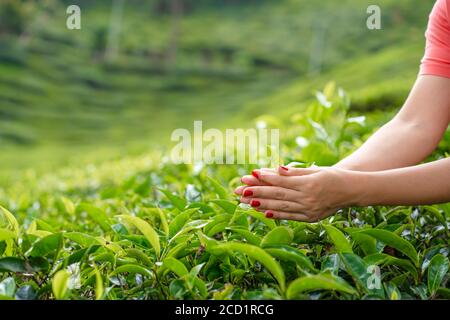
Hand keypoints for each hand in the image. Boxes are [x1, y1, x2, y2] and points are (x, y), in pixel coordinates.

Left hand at [234, 166, 359, 221]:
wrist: (351, 191)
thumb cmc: (332, 176)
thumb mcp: (315, 170)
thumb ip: (294, 172)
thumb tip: (276, 168)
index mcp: (308, 183)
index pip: (281, 181)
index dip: (264, 178)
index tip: (249, 175)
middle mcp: (308, 198)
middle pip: (277, 195)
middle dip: (257, 193)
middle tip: (240, 191)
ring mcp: (309, 209)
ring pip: (281, 207)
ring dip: (262, 205)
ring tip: (246, 203)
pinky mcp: (311, 218)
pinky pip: (290, 216)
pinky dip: (276, 215)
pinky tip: (263, 213)